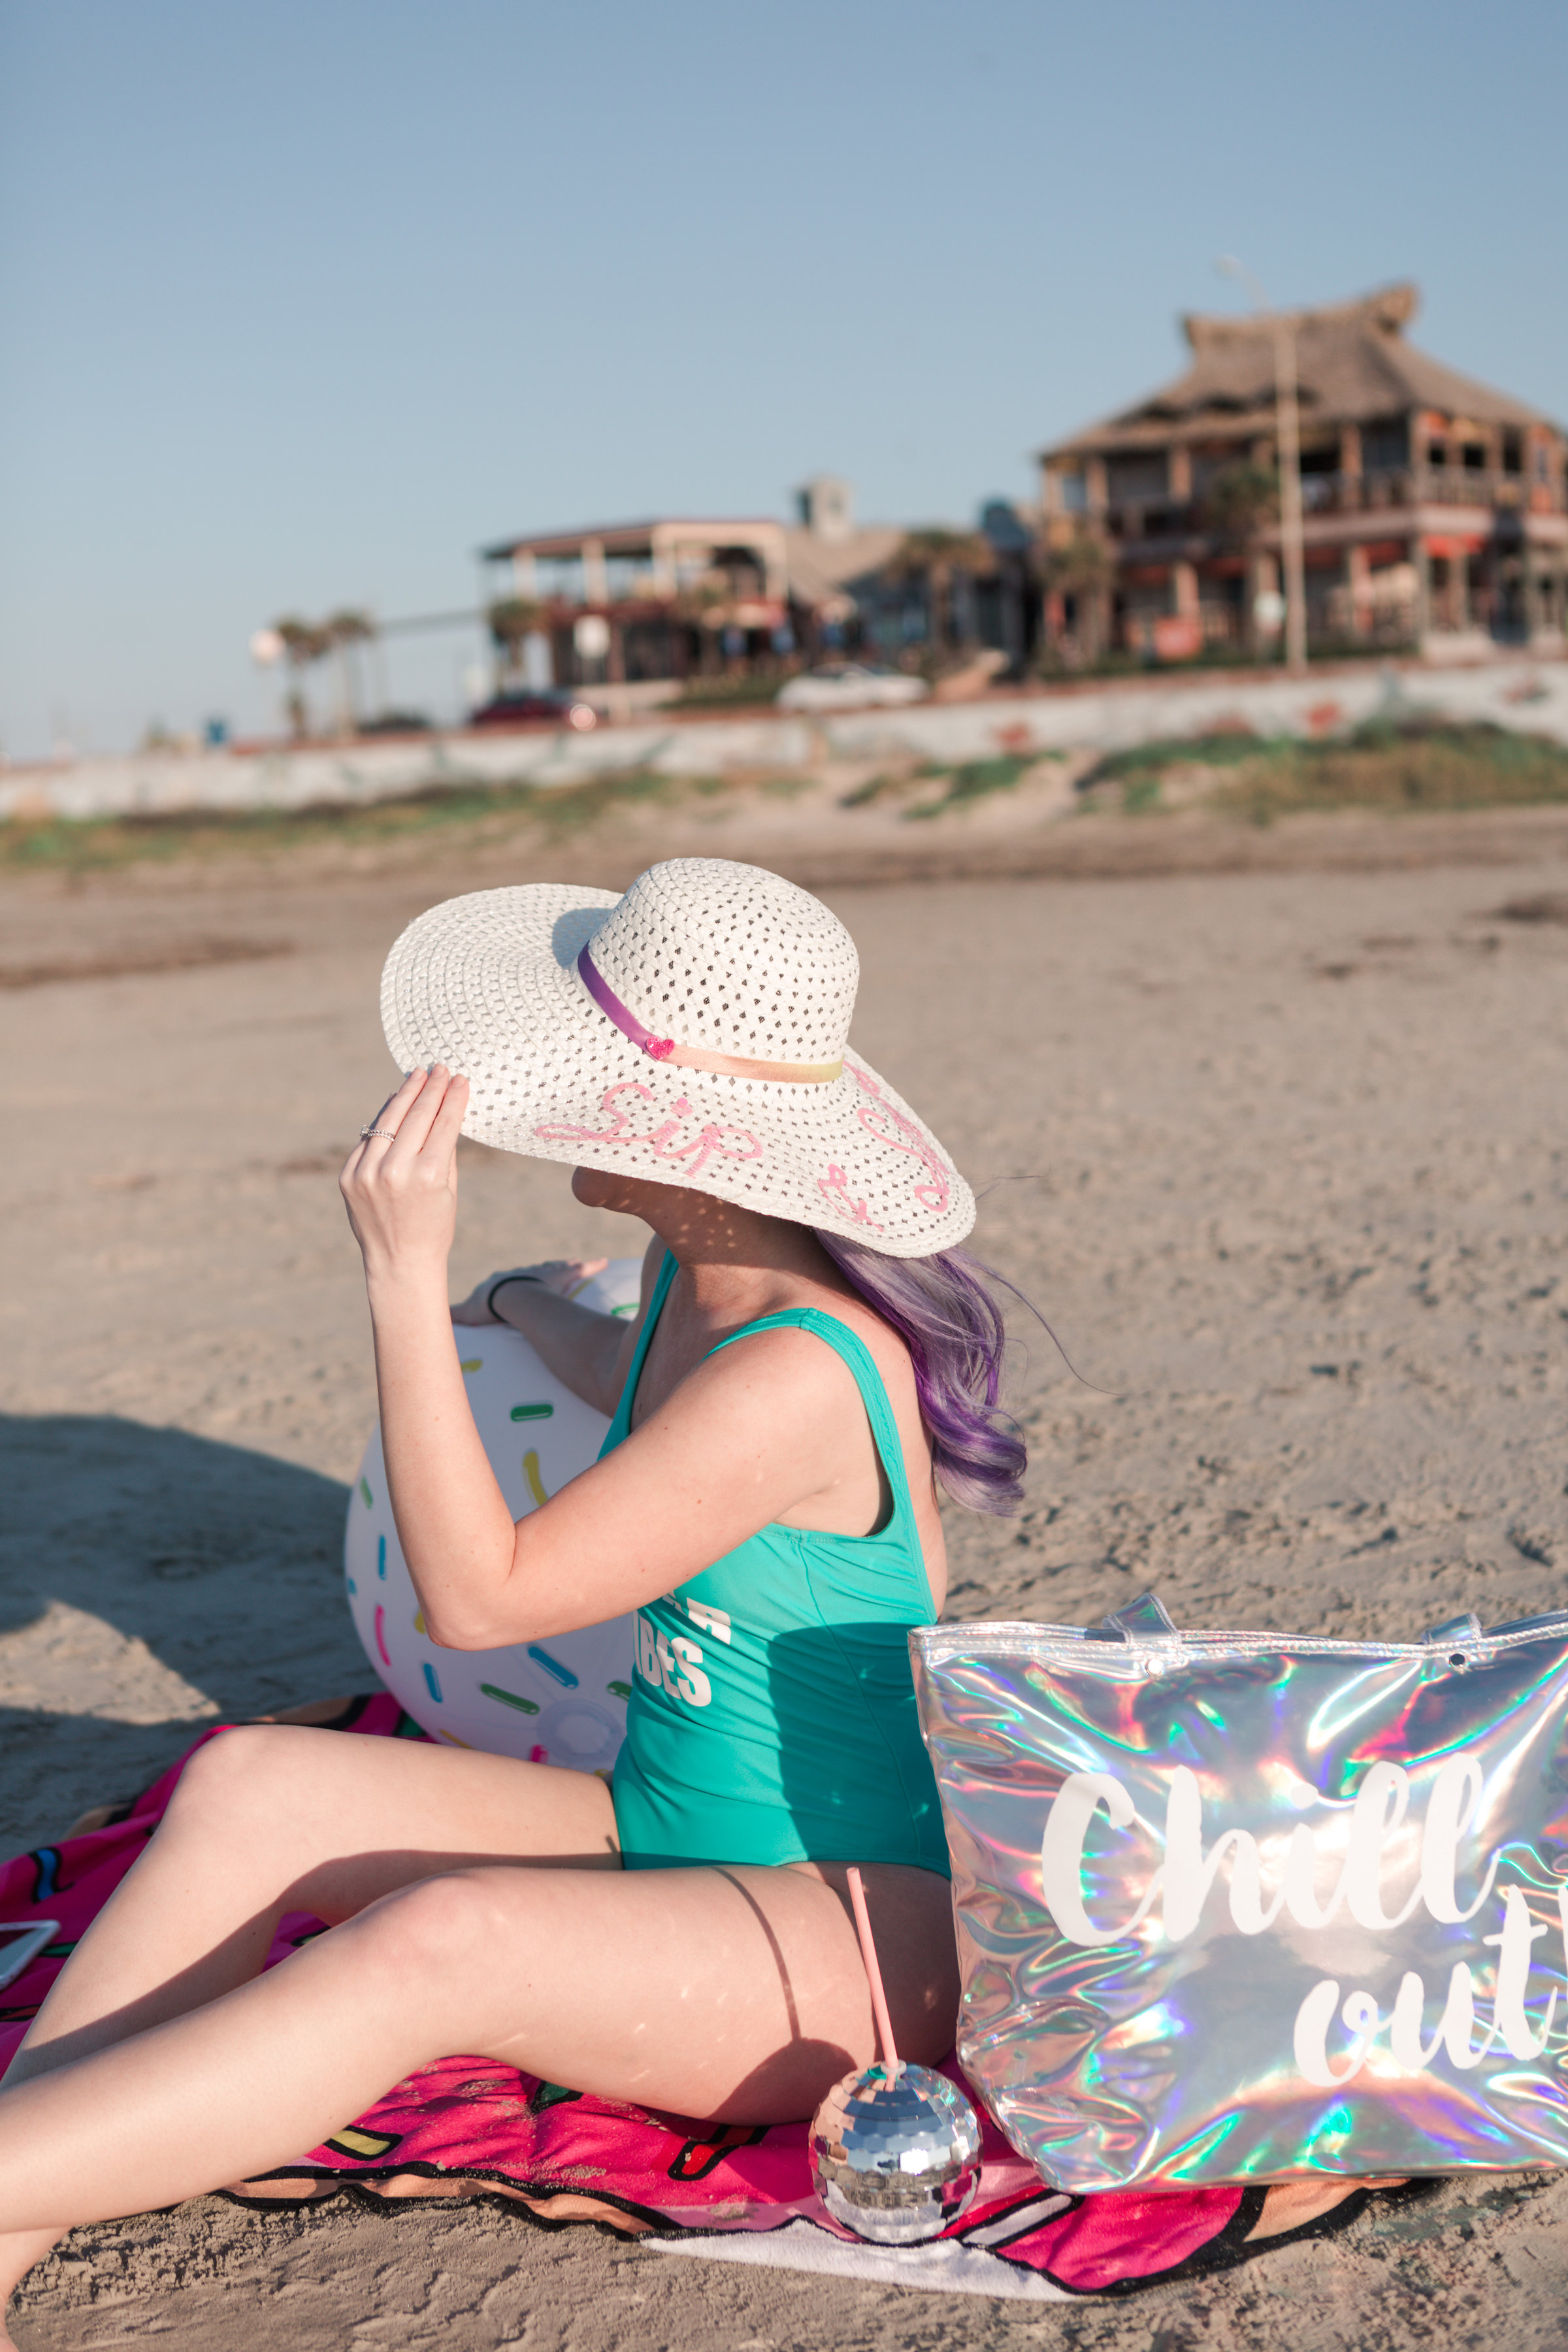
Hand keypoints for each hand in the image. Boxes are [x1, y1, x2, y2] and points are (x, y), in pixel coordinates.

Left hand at [340, 1066, 468, 1286]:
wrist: (399, 1262)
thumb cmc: (434, 1226)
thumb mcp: (449, 1188)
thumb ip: (444, 1148)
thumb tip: (444, 1108)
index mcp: (428, 1175)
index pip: (443, 1124)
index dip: (453, 1098)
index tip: (460, 1079)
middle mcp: (395, 1171)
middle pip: (416, 1116)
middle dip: (430, 1089)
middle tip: (440, 1069)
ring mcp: (367, 1173)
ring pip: (388, 1121)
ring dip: (404, 1095)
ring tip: (417, 1077)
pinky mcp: (348, 1177)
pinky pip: (368, 1139)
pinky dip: (383, 1120)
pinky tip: (394, 1104)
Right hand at [450, 1259, 609, 1323]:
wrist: (505, 1298)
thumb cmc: (486, 1306)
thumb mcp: (467, 1312)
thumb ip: (453, 1316)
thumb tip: (436, 1319)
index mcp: (505, 1280)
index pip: (513, 1279)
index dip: (518, 1281)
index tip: (524, 1281)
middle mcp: (526, 1273)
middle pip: (537, 1271)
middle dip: (545, 1271)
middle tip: (555, 1271)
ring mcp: (543, 1273)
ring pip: (558, 1268)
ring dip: (568, 1267)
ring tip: (580, 1264)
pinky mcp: (560, 1276)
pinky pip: (579, 1269)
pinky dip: (591, 1266)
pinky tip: (603, 1262)